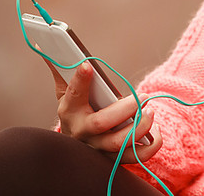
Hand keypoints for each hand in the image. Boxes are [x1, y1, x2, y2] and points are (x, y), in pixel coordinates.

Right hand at [47, 60, 163, 162]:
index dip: (79, 81)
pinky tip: (156, 130)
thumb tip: (48, 44)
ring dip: (138, 128)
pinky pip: (135, 158)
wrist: (78, 143)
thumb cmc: (78, 109)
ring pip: (118, 144)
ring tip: (151, 111)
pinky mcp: (114, 158)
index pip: (72, 96)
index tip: (87, 65)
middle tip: (143, 96)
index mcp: (69, 111)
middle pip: (100, 124)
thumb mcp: (66, 91)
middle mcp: (82, 132)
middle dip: (124, 109)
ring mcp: (98, 148)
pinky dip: (150, 146)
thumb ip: (62, 70)